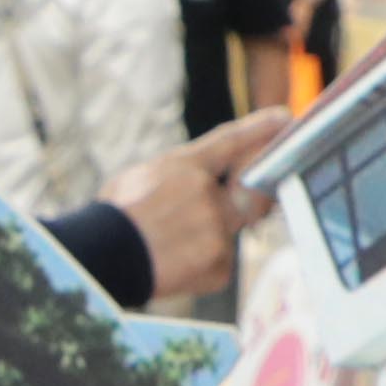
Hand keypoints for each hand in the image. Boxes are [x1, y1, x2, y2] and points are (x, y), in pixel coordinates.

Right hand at [99, 109, 291, 296]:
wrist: (100, 259)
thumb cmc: (113, 218)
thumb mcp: (139, 179)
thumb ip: (180, 176)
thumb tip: (206, 181)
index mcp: (184, 166)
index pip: (231, 141)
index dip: (260, 128)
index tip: (285, 117)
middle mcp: (206, 193)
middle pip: (247, 191)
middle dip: (247, 197)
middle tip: (235, 203)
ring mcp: (215, 228)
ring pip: (226, 232)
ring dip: (205, 240)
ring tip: (167, 247)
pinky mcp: (218, 263)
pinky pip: (219, 263)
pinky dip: (200, 267)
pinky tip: (171, 267)